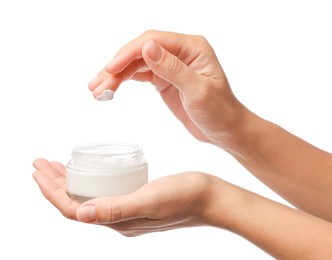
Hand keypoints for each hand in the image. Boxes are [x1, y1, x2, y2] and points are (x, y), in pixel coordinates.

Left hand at [32, 158, 226, 235]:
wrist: (212, 198)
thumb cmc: (186, 196)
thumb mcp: (152, 199)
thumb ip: (117, 208)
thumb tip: (79, 215)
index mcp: (119, 221)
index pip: (74, 210)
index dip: (52, 192)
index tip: (38, 170)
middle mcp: (120, 219)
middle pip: (77, 204)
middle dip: (55, 185)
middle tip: (41, 162)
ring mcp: (129, 212)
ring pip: (89, 199)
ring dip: (70, 183)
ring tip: (58, 166)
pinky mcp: (137, 201)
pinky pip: (104, 194)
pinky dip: (90, 182)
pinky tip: (92, 171)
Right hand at [88, 30, 248, 150]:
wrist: (225, 130)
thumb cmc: (220, 111)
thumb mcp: (198, 91)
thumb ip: (173, 69)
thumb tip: (147, 48)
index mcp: (192, 48)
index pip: (154, 41)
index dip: (129, 53)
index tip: (110, 69)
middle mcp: (179, 52)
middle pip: (140, 52)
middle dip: (117, 68)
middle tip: (98, 86)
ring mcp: (170, 65)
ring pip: (136, 64)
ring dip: (115, 76)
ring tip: (97, 91)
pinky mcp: (164, 79)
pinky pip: (139, 75)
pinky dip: (123, 82)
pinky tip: (110, 89)